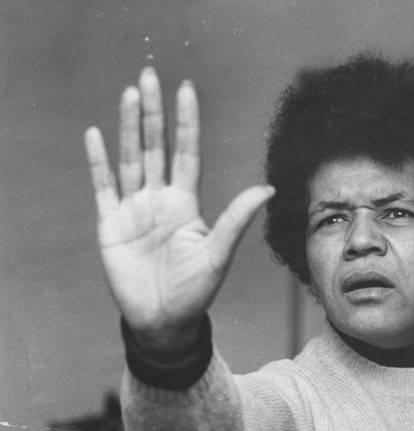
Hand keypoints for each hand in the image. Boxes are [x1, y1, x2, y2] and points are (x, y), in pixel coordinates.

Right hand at [85, 67, 273, 356]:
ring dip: (127, 127)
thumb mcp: (219, 253)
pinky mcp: (110, 225)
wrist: (164, 321)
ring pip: (130, 158)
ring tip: (129, 93)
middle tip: (150, 75)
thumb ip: (237, 219)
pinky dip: (98, 161)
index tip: (186, 89)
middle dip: (153, 112)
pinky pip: (103, 187)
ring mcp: (133, 209)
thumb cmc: (196, 290)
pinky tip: (96, 134)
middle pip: (155, 146)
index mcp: (186, 203)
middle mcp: (159, 199)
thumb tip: (267, 188)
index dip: (186, 122)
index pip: (186, 152)